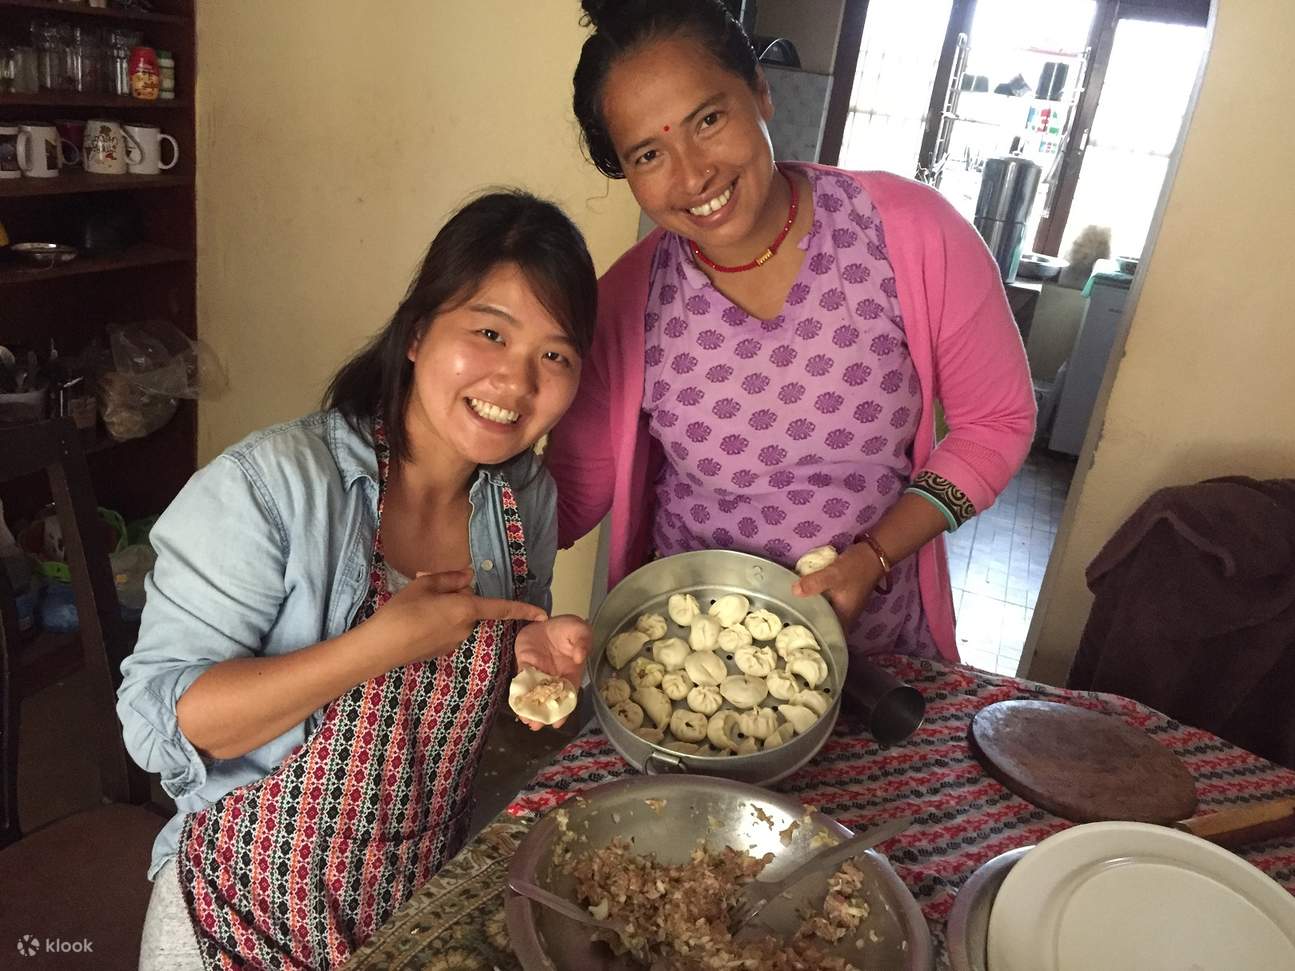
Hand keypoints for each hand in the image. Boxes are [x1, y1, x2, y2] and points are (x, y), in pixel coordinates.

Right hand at [374, 568, 548, 666]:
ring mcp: (453, 642)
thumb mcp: (424, 584)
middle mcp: (465, 628)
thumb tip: (468, 576)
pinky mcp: (441, 651)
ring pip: (457, 617)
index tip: (543, 614)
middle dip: (455, 595)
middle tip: (426, 585)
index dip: (523, 609)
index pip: (501, 608)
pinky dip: (436, 621)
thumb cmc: (402, 612)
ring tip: (415, 604)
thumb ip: (450, 578)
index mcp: (466, 609)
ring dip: (444, 608)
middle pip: (470, 605)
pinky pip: (446, 629)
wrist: (379, 647)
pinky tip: (414, 620)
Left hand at [513, 614, 592, 730]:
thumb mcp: (581, 631)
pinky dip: (519, 689)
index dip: (563, 709)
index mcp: (571, 672)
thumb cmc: (569, 628)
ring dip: (529, 706)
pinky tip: (516, 700)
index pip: (567, 694)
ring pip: (534, 692)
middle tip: (535, 726)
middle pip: (549, 699)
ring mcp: (539, 671)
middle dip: (542, 713)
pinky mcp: (525, 663)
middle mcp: (554, 677)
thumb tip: (580, 657)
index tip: (558, 723)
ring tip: (524, 718)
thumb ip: (583, 642)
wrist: (549, 619)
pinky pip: (522, 677)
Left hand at [791, 543, 885, 632]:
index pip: (828, 638)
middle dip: (808, 628)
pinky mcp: (839, 598)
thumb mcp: (833, 575)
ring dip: (810, 615)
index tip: (796, 642)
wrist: (871, 554)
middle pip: (824, 628)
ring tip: (791, 615)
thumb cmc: (855, 568)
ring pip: (823, 616)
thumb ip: (814, 584)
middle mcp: (844, 617)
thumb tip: (794, 592)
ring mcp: (842, 607)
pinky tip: (802, 600)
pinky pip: (824, 605)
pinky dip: (814, 604)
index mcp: (844, 618)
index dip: (814, 641)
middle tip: (788, 628)